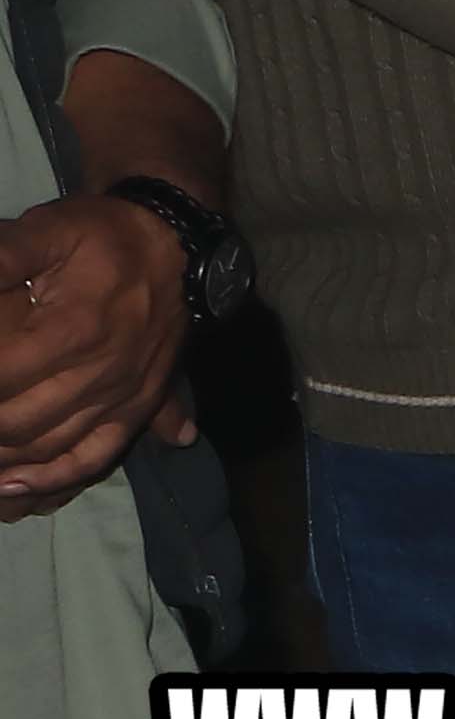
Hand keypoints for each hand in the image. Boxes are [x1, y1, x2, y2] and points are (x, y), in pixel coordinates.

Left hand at [0, 190, 195, 508]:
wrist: (173, 243)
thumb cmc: (101, 236)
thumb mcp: (46, 231)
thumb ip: (1, 254)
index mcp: (72, 331)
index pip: (1, 374)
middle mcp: (99, 373)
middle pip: (17, 421)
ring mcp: (120, 396)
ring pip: (49, 447)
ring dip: (3, 459)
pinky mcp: (137, 408)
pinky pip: (96, 456)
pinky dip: (53, 479)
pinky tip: (14, 487)